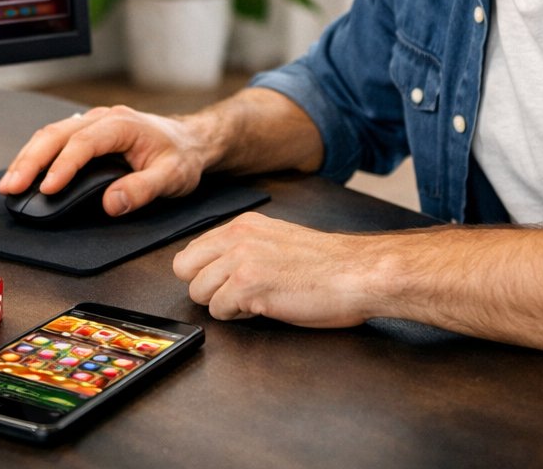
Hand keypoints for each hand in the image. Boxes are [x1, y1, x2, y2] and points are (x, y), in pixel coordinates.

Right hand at [0, 105, 215, 216]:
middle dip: (30, 160)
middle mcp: (103, 118)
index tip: (48, 188)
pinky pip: (55, 138)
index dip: (63, 165)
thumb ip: (142, 190)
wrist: (189, 140)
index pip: (84, 142)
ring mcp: (92, 121)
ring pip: (50, 133)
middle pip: (57, 134)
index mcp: (122, 124)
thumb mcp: (172, 176)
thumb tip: (110, 203)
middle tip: (12, 186)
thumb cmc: (181, 156)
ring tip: (9, 183)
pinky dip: (35, 155)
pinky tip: (24, 172)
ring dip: (27, 157)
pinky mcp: (86, 131)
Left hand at [172, 212, 374, 327]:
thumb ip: (245, 249)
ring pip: (198, 292)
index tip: (224, 284)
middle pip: (185, 270)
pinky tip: (265, 308)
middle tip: (236, 297)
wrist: (357, 273)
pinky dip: (238, 317)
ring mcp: (240, 260)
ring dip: (224, 305)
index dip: (205, 274)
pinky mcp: (248, 285)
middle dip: (206, 289)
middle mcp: (237, 237)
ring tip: (256, 302)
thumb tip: (219, 269)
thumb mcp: (277, 242)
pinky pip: (219, 310)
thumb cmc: (327, 266)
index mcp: (244, 225)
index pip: (192, 251)